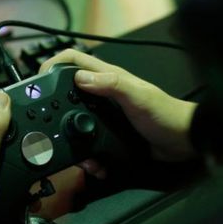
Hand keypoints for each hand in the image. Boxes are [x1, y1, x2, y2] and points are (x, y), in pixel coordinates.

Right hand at [40, 49, 197, 160]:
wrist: (185, 143)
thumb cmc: (164, 114)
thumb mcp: (138, 96)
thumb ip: (111, 84)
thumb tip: (79, 78)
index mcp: (106, 77)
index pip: (72, 60)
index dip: (52, 64)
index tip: (38, 81)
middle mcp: (101, 92)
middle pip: (66, 90)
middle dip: (52, 104)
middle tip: (43, 121)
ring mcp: (103, 114)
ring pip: (72, 119)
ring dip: (67, 136)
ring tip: (69, 151)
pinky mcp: (107, 134)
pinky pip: (87, 141)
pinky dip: (85, 153)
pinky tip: (90, 163)